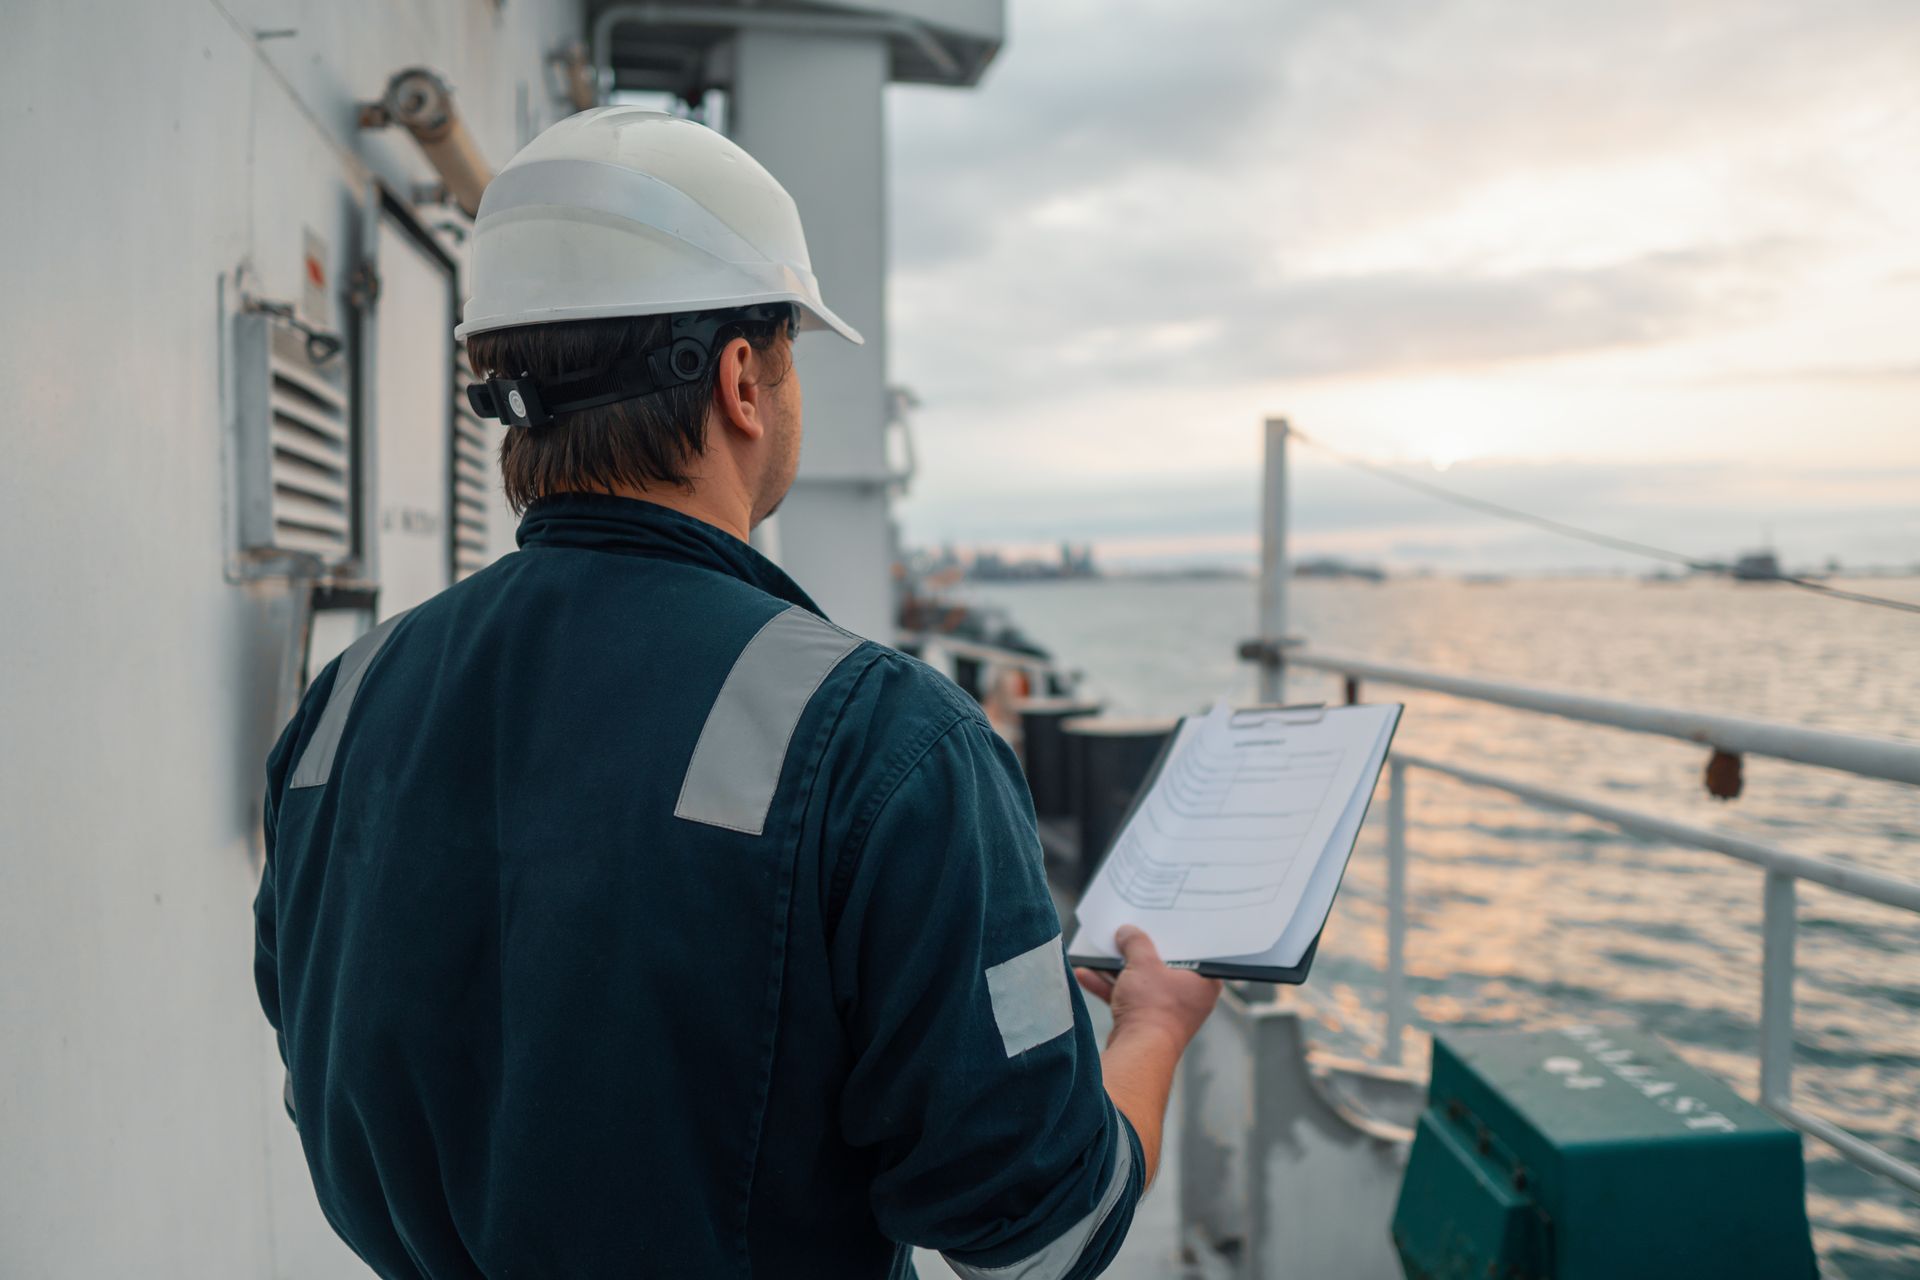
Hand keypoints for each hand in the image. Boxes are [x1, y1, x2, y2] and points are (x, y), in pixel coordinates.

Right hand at [1074, 925, 1221, 1050]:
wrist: (1138, 1052)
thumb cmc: (1153, 1008)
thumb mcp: (1144, 963)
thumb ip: (1136, 942)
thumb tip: (1127, 932)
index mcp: (1204, 981)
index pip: (1193, 949)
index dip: (1175, 934)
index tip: (1160, 921)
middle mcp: (1190, 998)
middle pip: (1163, 965)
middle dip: (1139, 951)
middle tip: (1127, 932)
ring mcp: (1167, 1011)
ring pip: (1142, 982)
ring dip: (1118, 969)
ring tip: (1099, 951)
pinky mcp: (1145, 1022)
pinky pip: (1128, 998)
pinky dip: (1109, 987)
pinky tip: (1085, 975)